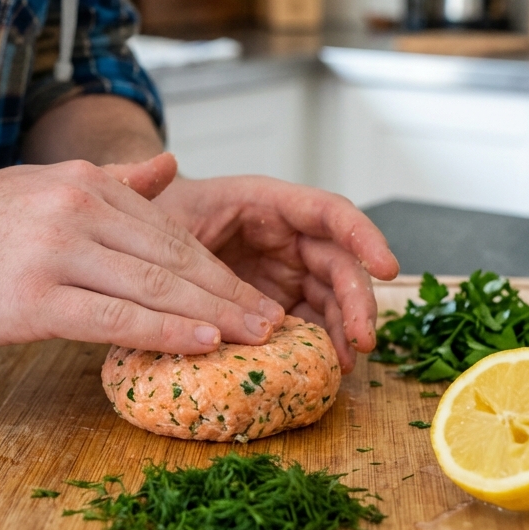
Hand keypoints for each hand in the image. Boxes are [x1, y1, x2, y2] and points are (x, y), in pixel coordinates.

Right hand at [0, 156, 283, 352]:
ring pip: (153, 284)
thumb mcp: (39, 186)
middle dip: (229, 292)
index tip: (252, 293)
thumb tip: (168, 165)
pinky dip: (164, 330)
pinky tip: (202, 342)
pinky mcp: (31, 298)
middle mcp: (75, 208)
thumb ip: (109, 181)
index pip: (168, 229)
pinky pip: (113, 316)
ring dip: (213, 314)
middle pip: (172, 255)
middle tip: (272, 321)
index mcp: (82, 183)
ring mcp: (54, 252)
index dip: (217, 266)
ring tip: (255, 336)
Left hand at [155, 175, 398, 372]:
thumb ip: (154, 187)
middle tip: (363, 338)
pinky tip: (329, 367)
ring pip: (332, 297)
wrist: (141, 248)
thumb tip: (160, 162)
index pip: (326, 211)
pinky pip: (311, 322)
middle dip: (358, 299)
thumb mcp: (154, 204)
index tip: (387, 267)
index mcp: (265, 201)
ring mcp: (285, 272)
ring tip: (348, 363)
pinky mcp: (278, 303)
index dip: (361, 235)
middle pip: (338, 262)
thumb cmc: (155, 216)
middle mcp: (286, 235)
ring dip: (346, 327)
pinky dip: (323, 343)